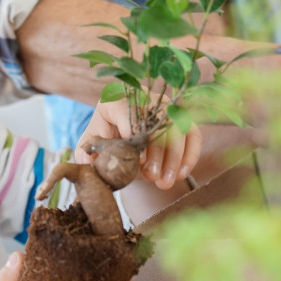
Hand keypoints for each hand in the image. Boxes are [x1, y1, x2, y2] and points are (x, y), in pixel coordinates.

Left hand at [84, 99, 201, 189]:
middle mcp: (144, 98)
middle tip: (151, 176)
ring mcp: (166, 107)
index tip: (131, 145)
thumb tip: (89, 163)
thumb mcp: (91, 144)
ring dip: (173, 158)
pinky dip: (189, 155)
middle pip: (155, 119)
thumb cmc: (106, 138)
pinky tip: (180, 174)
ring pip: (177, 128)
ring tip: (163, 182)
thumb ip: (86, 153)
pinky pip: (193, 135)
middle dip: (155, 150)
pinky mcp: (183, 120)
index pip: (124, 107)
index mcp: (115, 100)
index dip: (129, 123)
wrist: (122, 136)